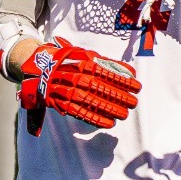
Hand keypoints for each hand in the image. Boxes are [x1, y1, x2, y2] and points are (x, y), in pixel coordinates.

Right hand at [17, 39, 140, 131]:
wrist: (43, 69)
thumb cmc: (71, 61)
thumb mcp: (87, 56)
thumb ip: (109, 64)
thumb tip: (131, 72)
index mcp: (84, 63)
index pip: (108, 73)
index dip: (124, 82)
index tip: (137, 87)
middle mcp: (76, 77)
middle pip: (102, 89)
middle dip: (120, 97)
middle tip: (134, 103)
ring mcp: (69, 91)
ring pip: (93, 103)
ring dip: (110, 110)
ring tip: (124, 114)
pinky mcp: (63, 104)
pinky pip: (81, 113)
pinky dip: (96, 120)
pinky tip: (109, 123)